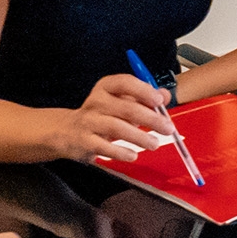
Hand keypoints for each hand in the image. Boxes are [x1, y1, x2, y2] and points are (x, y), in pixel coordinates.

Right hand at [56, 73, 172, 161]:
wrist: (69, 131)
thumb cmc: (102, 115)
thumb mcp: (122, 102)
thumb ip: (145, 98)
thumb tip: (165, 95)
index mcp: (106, 87)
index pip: (125, 83)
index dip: (144, 90)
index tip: (159, 100)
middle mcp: (96, 102)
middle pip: (127, 108)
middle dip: (151, 119)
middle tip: (168, 128)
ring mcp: (89, 121)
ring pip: (117, 128)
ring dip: (140, 137)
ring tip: (154, 144)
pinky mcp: (85, 141)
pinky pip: (105, 147)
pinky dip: (121, 152)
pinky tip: (133, 155)